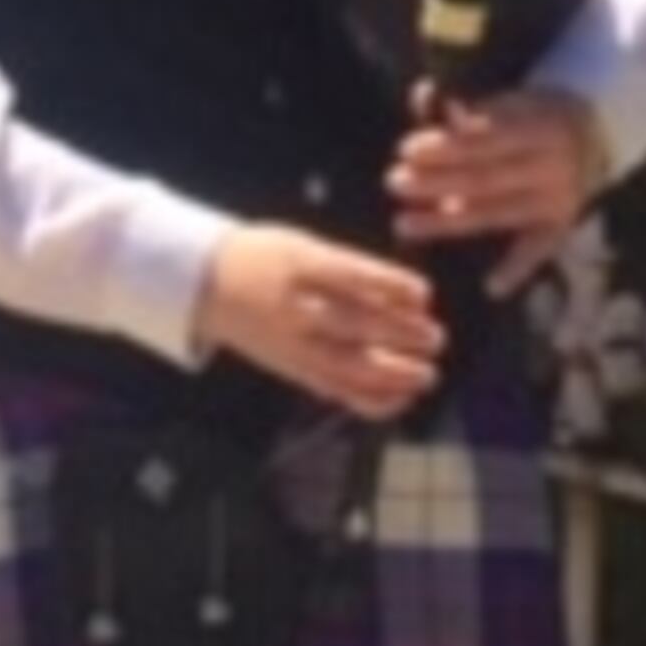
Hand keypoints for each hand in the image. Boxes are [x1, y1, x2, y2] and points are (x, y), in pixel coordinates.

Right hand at [194, 224, 445, 418]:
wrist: (208, 283)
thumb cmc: (269, 257)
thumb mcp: (304, 246)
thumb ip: (349, 270)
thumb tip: (405, 296)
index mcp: (300, 265)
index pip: (352, 276)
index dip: (390, 286)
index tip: (425, 294)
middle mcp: (296, 307)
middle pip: (354, 324)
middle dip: (401, 335)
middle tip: (437, 339)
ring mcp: (293, 343)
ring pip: (347, 365)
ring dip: (393, 374)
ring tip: (428, 375)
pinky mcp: (292, 368)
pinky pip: (335, 390)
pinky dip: (371, 400)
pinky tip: (403, 399)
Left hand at [388, 88, 607, 299]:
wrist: (591, 133)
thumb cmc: (528, 115)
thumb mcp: (506, 99)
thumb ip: (465, 104)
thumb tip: (424, 97)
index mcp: (541, 125)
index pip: (486, 139)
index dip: (445, 146)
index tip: (406, 150)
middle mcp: (554, 165)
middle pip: (485, 177)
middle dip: (436, 182)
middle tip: (394, 182)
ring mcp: (559, 198)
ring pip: (496, 213)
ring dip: (447, 222)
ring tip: (403, 224)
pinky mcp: (561, 225)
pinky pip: (537, 251)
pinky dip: (517, 270)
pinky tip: (492, 288)